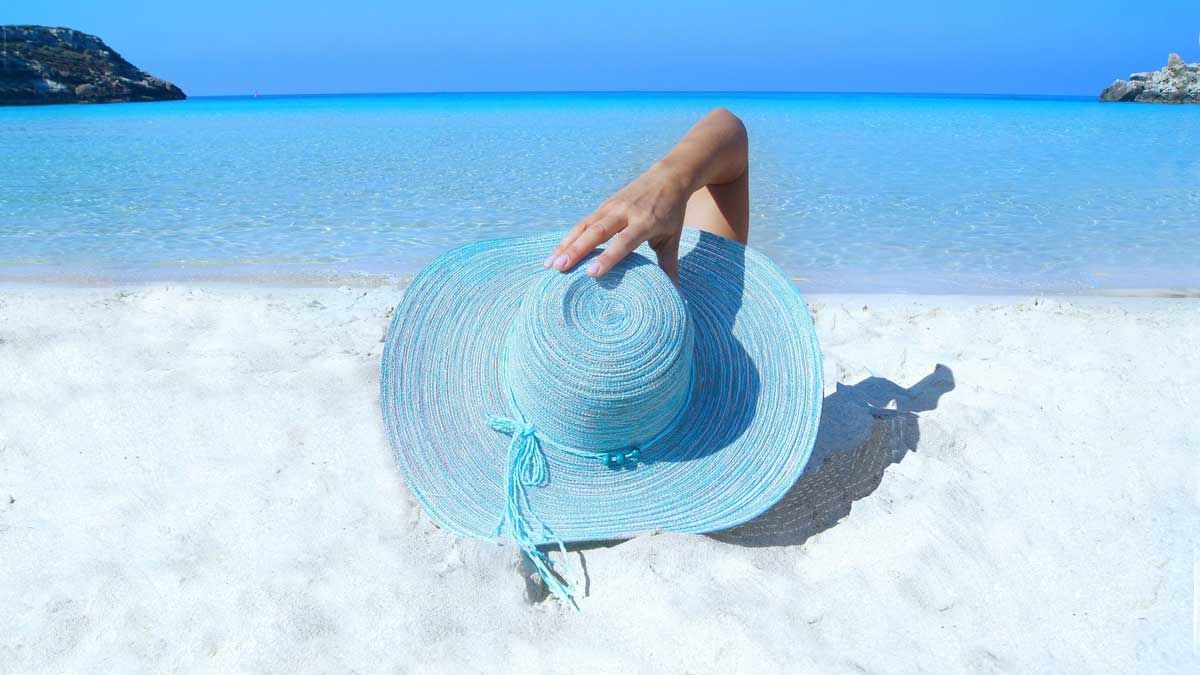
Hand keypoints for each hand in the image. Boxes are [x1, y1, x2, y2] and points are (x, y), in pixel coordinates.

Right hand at [543, 163, 689, 282]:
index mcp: (645, 222)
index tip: (592, 273)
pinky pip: (582, 224)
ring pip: (584, 227)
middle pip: (597, 232)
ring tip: (550, 265)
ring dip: (565, 245)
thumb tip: (673, 292)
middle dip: (577, 250)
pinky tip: (555, 254)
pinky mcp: (602, 206)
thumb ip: (669, 265)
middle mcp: (624, 213)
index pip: (624, 241)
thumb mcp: (673, 237)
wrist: (667, 177)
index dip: (608, 257)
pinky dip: (567, 238)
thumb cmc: (671, 213)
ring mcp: (610, 208)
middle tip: (560, 268)